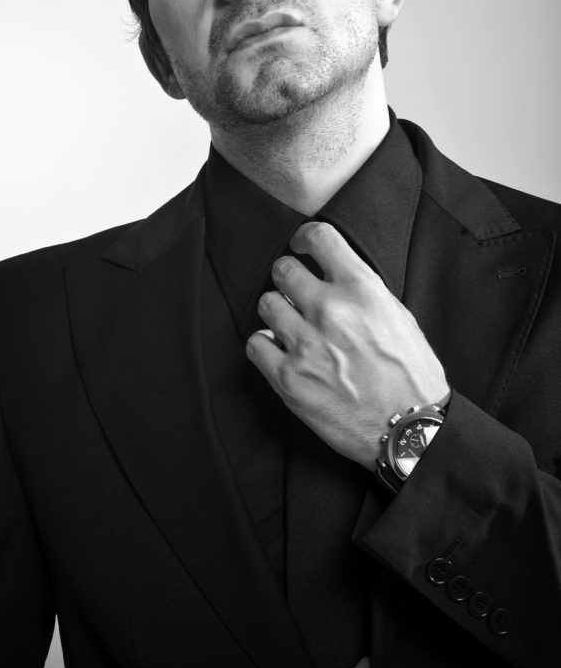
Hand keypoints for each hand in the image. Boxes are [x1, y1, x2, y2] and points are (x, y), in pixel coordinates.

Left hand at [246, 222, 448, 469]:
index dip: (304, 238)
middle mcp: (330, 310)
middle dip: (288, 279)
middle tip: (296, 295)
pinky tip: (282, 354)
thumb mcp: (399, 317)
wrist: (410, 430)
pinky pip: (255, 343)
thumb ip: (363, 293)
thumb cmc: (411, 375)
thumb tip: (333, 277)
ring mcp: (306, 343)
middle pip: (283, 269)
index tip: (301, 248)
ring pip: (266, 304)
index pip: (319, 237)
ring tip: (292, 329)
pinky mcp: (288, 377)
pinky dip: (265, 347)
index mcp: (362, 289)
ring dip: (277, 314)